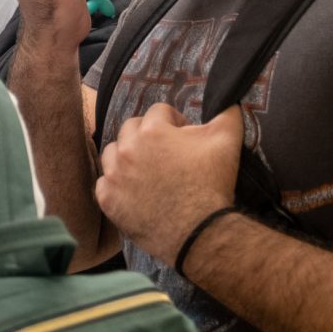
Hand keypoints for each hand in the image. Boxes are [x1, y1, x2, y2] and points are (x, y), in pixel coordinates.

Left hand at [96, 103, 241, 264]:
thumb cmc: (212, 184)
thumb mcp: (227, 141)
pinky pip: (104, 183)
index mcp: (152, 131)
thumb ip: (226, 114)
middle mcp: (126, 149)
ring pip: (112, 153)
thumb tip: (228, 100)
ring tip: (147, 170)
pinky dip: (117, 184)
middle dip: (148, 134)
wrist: (199, 231)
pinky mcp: (107, 199)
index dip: (175, 121)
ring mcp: (113, 175)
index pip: (158, 111)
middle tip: (166, 153)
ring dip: (127, 156)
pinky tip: (134, 191)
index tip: (184, 136)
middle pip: (131, 128)